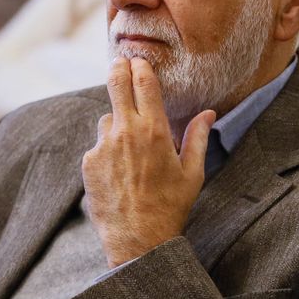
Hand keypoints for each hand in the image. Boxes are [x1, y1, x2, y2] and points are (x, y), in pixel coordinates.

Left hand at [83, 57, 213, 266]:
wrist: (138, 239)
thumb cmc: (171, 206)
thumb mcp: (193, 172)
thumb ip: (198, 137)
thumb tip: (209, 113)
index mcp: (155, 131)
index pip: (144, 82)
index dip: (140, 66)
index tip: (138, 59)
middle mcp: (126, 132)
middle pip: (116, 84)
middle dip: (118, 68)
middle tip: (120, 62)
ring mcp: (103, 146)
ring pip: (108, 118)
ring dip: (117, 122)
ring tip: (131, 146)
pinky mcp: (89, 162)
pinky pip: (98, 145)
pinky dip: (107, 149)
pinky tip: (120, 170)